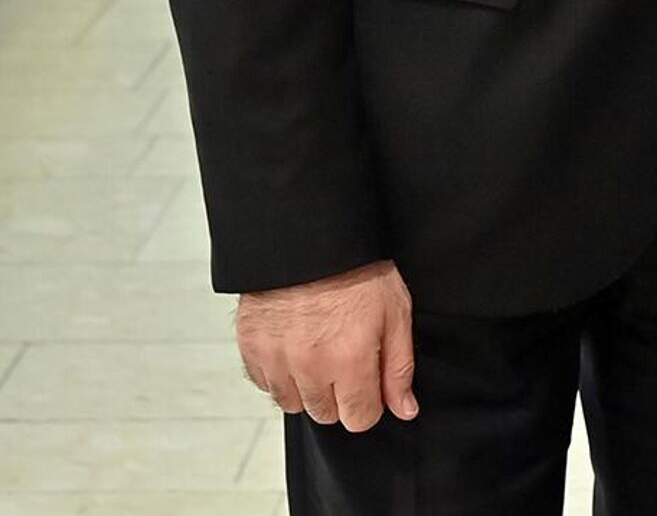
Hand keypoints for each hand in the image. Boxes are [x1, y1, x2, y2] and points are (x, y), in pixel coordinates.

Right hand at [237, 259, 417, 431]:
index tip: (369, 381)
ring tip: (318, 347)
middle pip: (326, 414)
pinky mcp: (251, 348)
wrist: (310, 236)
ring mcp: (276, 360)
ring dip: (307, 386)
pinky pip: (265, 384)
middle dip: (339, 393)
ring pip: (293, 403)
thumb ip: (399, 367)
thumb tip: (405, 410)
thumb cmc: (357, 268)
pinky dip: (279, 372)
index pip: (359, 419)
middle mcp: (309, 368)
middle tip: (344, 355)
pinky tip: (294, 343)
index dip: (369, 402)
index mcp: (349, 360)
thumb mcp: (395, 311)